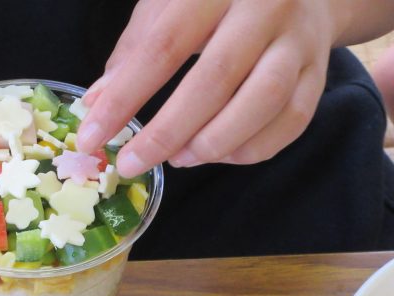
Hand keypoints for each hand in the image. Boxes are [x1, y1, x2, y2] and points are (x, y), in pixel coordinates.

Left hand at [76, 0, 341, 176]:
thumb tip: (96, 104)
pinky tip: (218, 156)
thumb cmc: (215, 0)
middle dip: (166, 133)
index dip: (124, 97)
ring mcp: (299, 40)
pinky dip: (250, 149)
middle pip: (216, 78)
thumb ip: (133, 52)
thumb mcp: (167, 7)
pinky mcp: (320, 72)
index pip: (163, 46)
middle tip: (131, 163)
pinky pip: (291, 121)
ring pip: (262, 102)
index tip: (91, 137)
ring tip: (177, 160)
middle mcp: (265, 6)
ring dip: (213, 144)